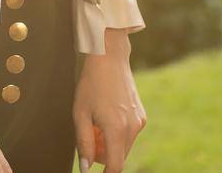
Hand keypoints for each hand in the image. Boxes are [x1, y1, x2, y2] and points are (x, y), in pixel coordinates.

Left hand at [73, 28, 145, 171]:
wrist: (109, 58)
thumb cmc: (91, 84)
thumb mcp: (80, 113)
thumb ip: (83, 143)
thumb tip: (86, 168)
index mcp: (116, 128)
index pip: (115, 166)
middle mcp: (132, 127)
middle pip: (119, 157)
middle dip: (103, 154)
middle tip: (89, 135)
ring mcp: (140, 122)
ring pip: (124, 146)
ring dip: (110, 144)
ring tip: (95, 122)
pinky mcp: (142, 116)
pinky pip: (129, 134)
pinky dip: (117, 133)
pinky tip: (106, 115)